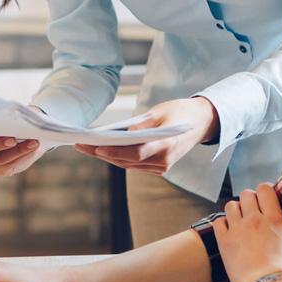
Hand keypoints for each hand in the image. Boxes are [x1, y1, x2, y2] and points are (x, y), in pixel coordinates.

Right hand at [0, 121, 43, 176]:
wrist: (24, 134)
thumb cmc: (10, 121)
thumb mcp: (6, 116)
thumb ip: (5, 117)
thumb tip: (16, 117)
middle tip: (13, 139)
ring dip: (16, 151)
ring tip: (32, 143)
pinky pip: (6, 167)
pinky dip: (21, 157)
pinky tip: (32, 149)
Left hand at [73, 96, 220, 173]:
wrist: (202, 122)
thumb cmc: (179, 112)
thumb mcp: (158, 113)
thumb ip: (139, 126)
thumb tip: (117, 136)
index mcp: (166, 146)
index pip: (135, 152)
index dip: (114, 151)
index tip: (95, 146)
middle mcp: (163, 161)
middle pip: (126, 160)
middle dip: (101, 153)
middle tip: (80, 144)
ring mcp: (162, 167)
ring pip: (128, 164)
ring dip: (106, 157)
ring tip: (85, 147)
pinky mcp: (159, 168)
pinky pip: (134, 164)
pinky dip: (118, 158)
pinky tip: (101, 150)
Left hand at [212, 182, 281, 281]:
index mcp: (275, 220)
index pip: (265, 189)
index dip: (264, 191)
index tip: (266, 199)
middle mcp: (255, 220)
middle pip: (246, 194)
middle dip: (249, 199)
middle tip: (252, 211)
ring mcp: (238, 229)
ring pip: (230, 205)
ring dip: (235, 210)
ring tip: (239, 220)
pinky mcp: (224, 241)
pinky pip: (218, 222)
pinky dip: (222, 224)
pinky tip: (228, 231)